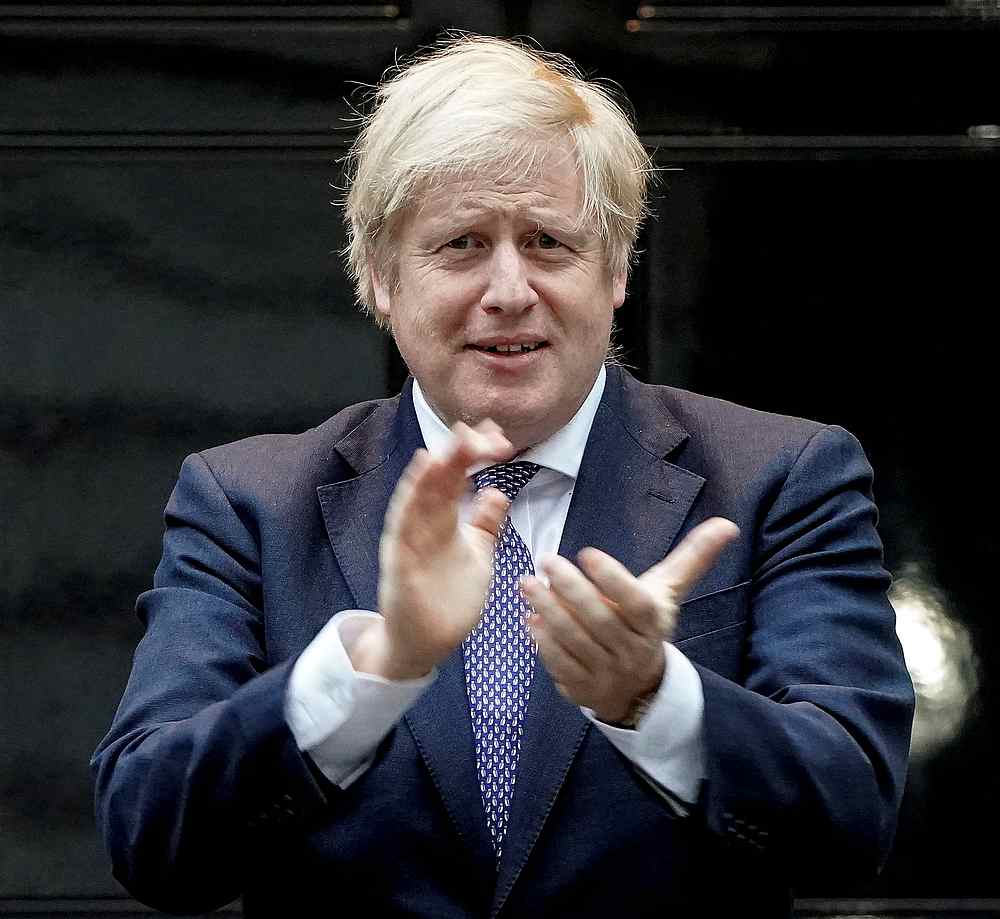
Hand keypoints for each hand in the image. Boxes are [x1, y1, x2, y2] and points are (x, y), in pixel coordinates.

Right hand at [350, 420, 514, 679]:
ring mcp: (409, 542)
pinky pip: (403, 527)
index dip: (474, 454)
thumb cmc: (447, 598)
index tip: (498, 437)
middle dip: (456, 453)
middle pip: (439, 481)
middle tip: (475, 431)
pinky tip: (420, 480)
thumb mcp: (477, 556)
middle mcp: (424, 525)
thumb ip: (484, 524)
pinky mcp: (399, 562)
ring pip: (418, 499)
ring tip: (445, 448)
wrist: (423, 642)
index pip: (458, 478)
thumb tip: (497, 492)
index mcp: (444, 521)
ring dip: (430, 472)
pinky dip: (410, 501)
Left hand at [522, 517, 739, 722]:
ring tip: (528, 583)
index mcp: (653, 622)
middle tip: (547, 560)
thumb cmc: (646, 624)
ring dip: (549, 611)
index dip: (612, 579)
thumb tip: (727, 524)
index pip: (635, 602)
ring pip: (575, 641)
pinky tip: (529, 619)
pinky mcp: (582, 688)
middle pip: (600, 619)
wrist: (641, 688)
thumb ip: (693, 557)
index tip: (587, 552)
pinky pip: (561, 665)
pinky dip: (543, 643)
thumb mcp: (668, 592)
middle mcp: (632, 650)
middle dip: (571, 589)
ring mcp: (606, 672)